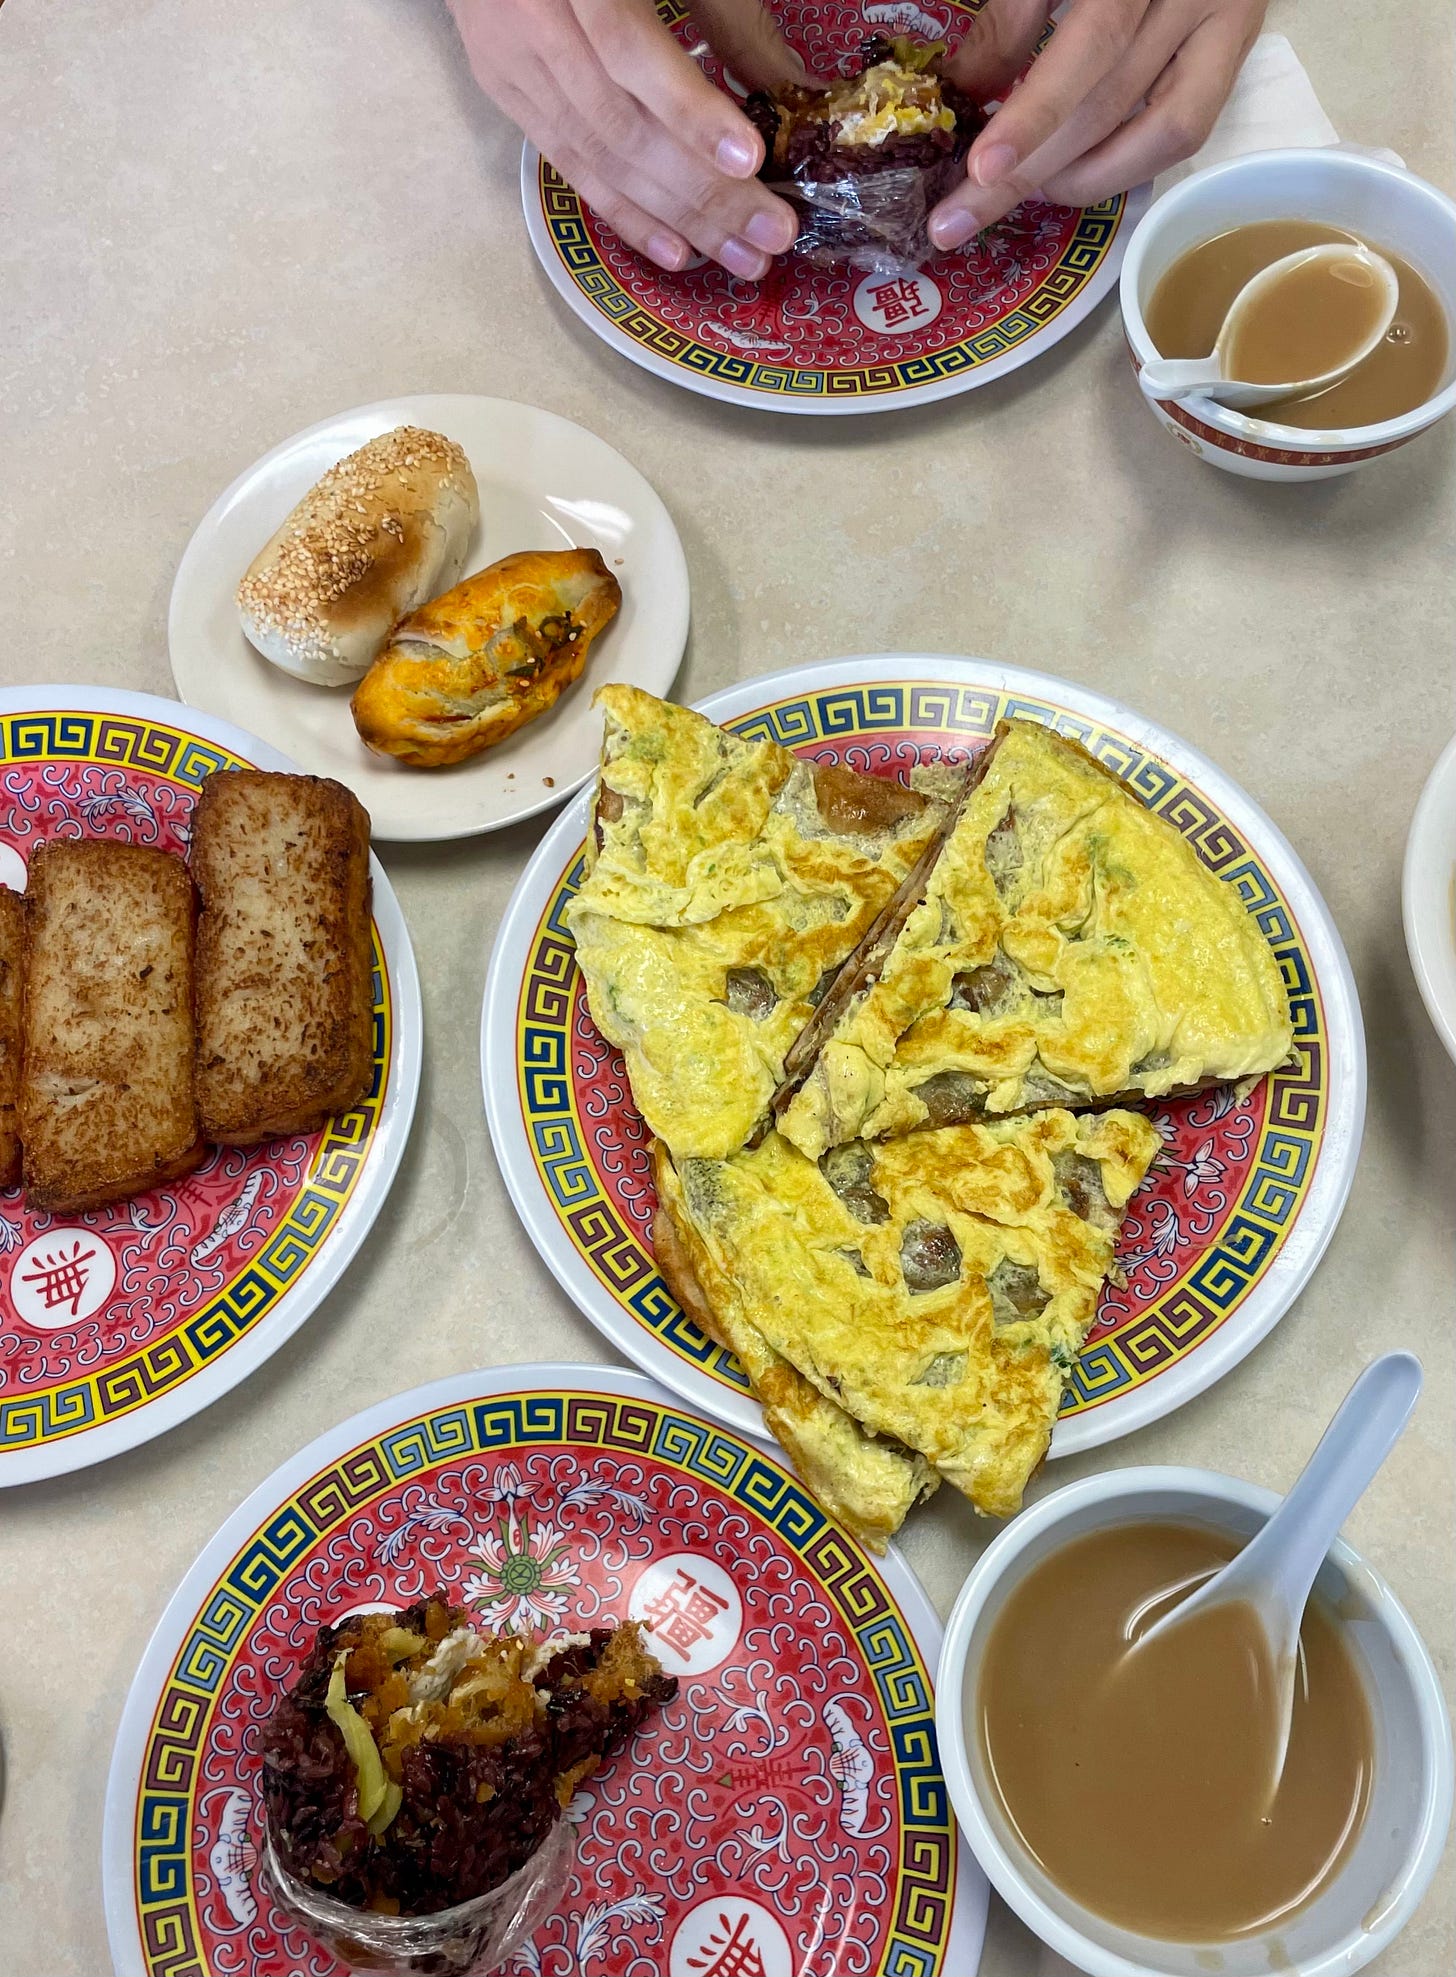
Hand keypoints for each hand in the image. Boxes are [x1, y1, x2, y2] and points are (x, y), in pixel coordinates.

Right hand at [449, 0, 806, 276]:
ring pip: (599, 156)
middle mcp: (533, 21)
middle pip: (621, 125)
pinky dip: (625, 212)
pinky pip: (568, 164)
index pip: (628, 52)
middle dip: (703, 190)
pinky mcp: (503, 88)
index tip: (748, 158)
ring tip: (742, 258)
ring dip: (677, 218)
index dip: (687, 111)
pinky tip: (676, 251)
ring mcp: (511, 60)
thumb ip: (723, 15)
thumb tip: (793, 88)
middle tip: (771, 234)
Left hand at [929, 0, 1267, 247]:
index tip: (982, 169)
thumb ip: (1012, 17)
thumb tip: (964, 93)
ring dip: (1082, 180)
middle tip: (960, 217)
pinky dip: (1127, 164)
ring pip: (1160, 132)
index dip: (1035, 114)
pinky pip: (1188, 130)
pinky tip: (1073, 175)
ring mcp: (1227, 21)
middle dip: (1029, 172)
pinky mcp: (1237, 47)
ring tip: (1021, 192)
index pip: (1092, 47)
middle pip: (1111, 102)